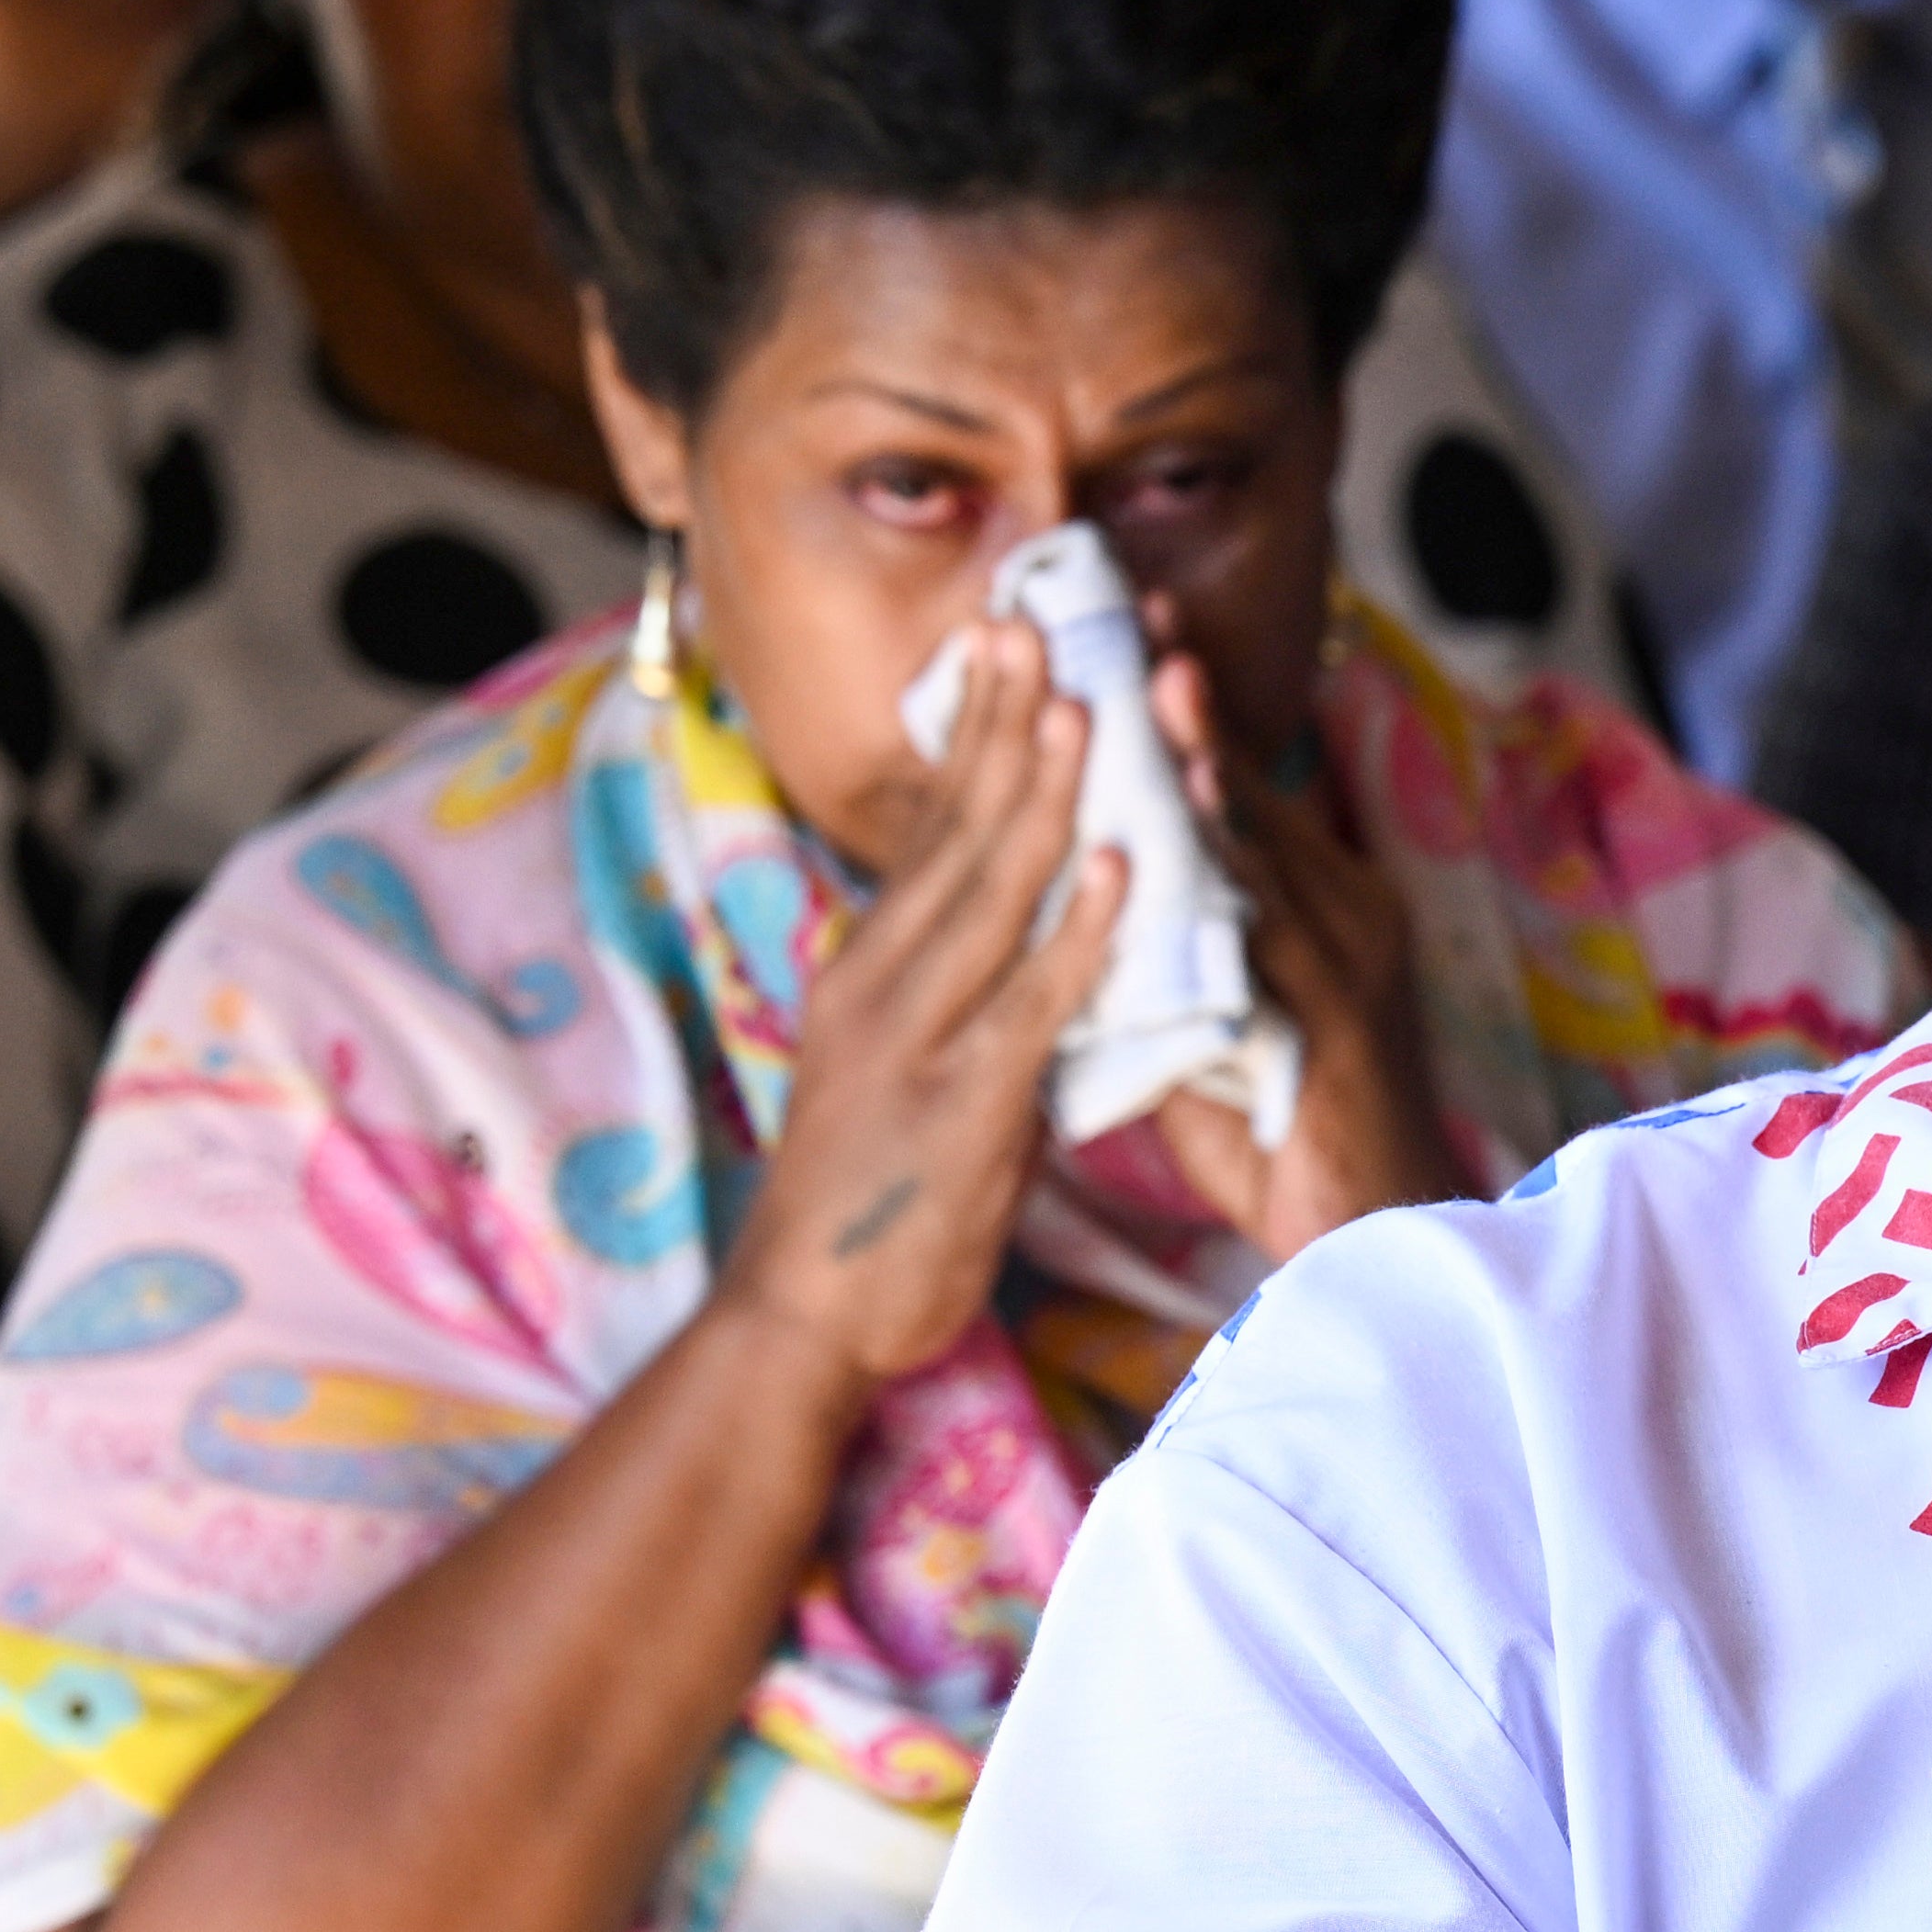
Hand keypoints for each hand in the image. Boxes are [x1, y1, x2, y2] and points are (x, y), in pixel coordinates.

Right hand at [716, 617, 1130, 1395]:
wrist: (805, 1313)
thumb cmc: (870, 1191)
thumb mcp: (894, 1057)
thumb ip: (936, 982)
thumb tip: (971, 910)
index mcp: (872, 962)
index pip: (938, 821)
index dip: (982, 728)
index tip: (1016, 636)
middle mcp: (884, 979)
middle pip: (962, 829)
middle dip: (1014, 722)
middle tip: (1052, 619)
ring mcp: (920, 1039)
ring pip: (996, 896)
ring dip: (1050, 798)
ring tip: (1095, 707)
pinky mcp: (963, 1106)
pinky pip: (1034, 1004)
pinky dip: (1083, 933)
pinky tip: (1126, 871)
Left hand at [1145, 633, 1466, 1258]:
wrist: (1372, 1240)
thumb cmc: (1282, 1144)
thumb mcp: (1204, 1030)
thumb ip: (1153, 961)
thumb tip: (1075, 914)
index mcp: (1315, 911)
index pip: (1236, 795)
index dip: (1179, 717)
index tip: (1123, 636)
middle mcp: (1344, 914)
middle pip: (1254, 789)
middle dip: (1190, 702)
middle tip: (1134, 612)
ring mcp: (1350, 960)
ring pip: (1267, 841)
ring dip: (1209, 756)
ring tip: (1155, 677)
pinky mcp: (1341, 1014)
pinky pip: (1278, 921)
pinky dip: (1232, 858)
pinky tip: (1193, 804)